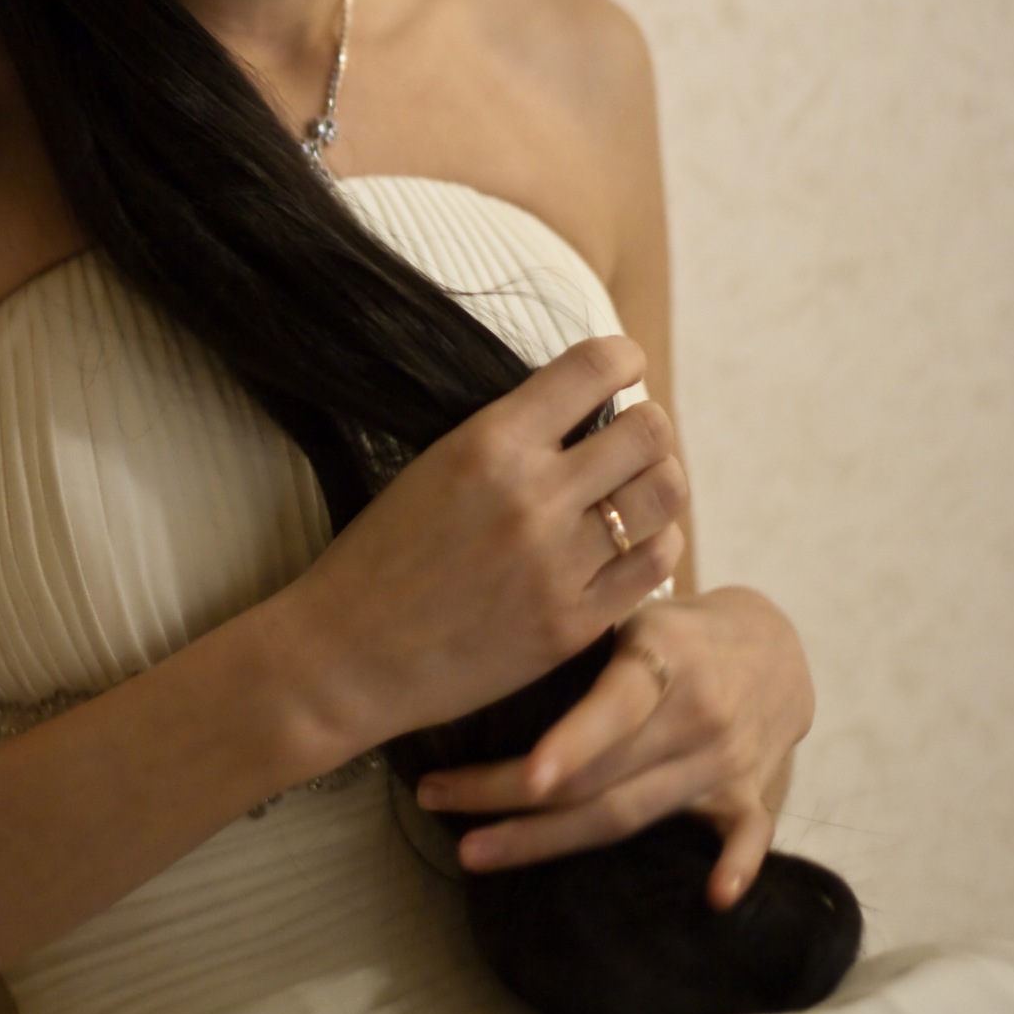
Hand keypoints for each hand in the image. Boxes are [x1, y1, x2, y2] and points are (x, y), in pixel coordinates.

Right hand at [286, 333, 687, 758]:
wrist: (348, 655)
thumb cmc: (384, 551)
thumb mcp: (438, 462)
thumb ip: (513, 432)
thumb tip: (589, 399)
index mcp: (490, 443)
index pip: (595, 367)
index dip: (623, 358)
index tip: (624, 366)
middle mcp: (533, 497)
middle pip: (649, 430)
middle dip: (646, 425)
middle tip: (628, 439)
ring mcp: (559, 565)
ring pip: (665, 493)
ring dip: (657, 481)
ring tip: (632, 489)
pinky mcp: (574, 624)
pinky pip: (657, 562)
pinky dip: (654, 541)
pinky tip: (630, 541)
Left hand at [415, 584, 814, 909]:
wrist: (776, 645)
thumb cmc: (677, 627)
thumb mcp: (636, 610)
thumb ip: (583, 637)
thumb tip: (488, 657)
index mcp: (666, 658)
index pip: (617, 706)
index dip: (574, 742)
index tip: (526, 776)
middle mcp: (697, 713)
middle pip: (602, 774)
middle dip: (513, 797)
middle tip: (436, 799)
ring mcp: (726, 759)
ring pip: (633, 814)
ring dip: (552, 839)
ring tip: (476, 850)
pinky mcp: (750, 793)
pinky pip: (748, 834)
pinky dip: (736, 865)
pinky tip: (713, 898)